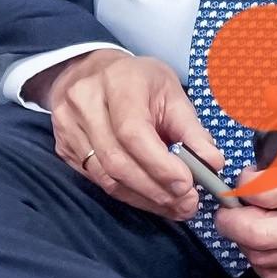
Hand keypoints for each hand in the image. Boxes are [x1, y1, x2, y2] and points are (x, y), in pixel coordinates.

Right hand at [28, 49, 226, 219]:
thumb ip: (191, 129)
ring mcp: (68, 126)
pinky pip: (97, 181)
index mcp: (117, 82)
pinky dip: (128, 195)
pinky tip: (150, 198)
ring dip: (144, 198)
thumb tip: (212, 164)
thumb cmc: (138, 81)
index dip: (159, 165)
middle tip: (187, 204)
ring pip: (106, 177)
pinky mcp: (63, 147)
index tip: (187, 184)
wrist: (90, 71)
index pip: (133, 132)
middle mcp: (85, 102)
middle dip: (156, 189)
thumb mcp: (171, 92)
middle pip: (117, 161)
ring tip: (174, 206)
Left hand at [214, 90, 276, 277]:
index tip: (241, 175)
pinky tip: (265, 244)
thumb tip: (275, 95)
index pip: (275, 190)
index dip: (245, 184)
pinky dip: (268, 264)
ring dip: (246, 244)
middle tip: (225, 206)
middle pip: (264, 235)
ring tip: (243, 223)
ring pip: (273, 261)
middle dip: (231, 221)